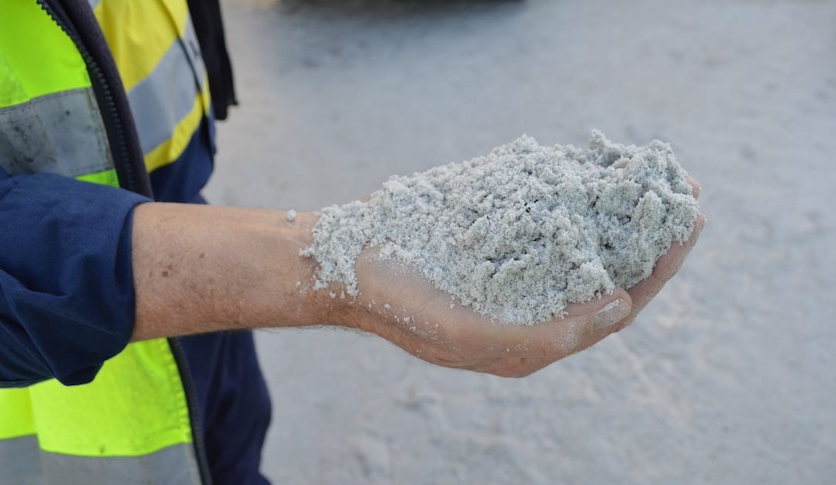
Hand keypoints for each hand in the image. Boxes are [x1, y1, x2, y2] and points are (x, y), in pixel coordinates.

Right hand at [325, 180, 704, 377]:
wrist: (348, 263)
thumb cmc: (404, 309)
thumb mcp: (476, 336)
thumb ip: (550, 334)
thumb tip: (622, 307)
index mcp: (534, 334)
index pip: (612, 308)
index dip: (654, 272)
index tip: (686, 233)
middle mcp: (532, 297)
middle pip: (606, 268)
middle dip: (648, 236)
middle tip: (687, 195)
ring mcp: (516, 259)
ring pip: (582, 234)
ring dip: (620, 205)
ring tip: (656, 170)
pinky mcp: (498, 226)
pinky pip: (547, 206)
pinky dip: (575, 185)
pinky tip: (599, 162)